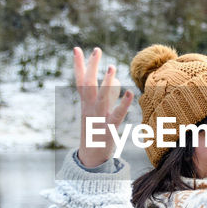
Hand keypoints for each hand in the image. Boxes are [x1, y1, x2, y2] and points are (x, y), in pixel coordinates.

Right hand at [74, 46, 133, 168]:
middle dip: (91, 67)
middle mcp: (89, 110)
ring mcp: (98, 119)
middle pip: (88, 85)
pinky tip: (130, 93)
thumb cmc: (96, 134)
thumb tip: (116, 79)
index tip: (76, 48)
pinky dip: (123, 104)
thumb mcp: (98, 113)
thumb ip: (106, 96)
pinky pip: (117, 115)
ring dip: (106, 82)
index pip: (80, 82)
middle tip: (96, 50)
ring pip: (101, 98)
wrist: (91, 159)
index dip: (78, 65)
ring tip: (112, 67)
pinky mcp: (109, 130)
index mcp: (85, 105)